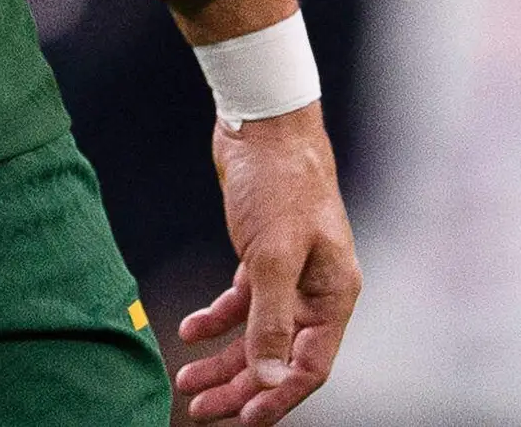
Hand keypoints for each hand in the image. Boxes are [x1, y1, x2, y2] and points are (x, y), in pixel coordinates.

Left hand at [177, 102, 359, 421]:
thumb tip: (271, 380)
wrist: (262, 123)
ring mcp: (290, 274)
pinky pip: (241, 303)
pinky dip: (216, 319)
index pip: (310, 366)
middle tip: (199, 409)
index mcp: (334, 295)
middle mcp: (316, 290)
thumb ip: (271, 321)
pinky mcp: (263, 257)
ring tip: (186, 380)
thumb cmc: (280, 183)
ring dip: (223, 359)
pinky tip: (189, 329)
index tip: (241, 418)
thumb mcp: (272, 256)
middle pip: (279, 357)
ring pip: (257, 335)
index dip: (277, 396)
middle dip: (240, 386)